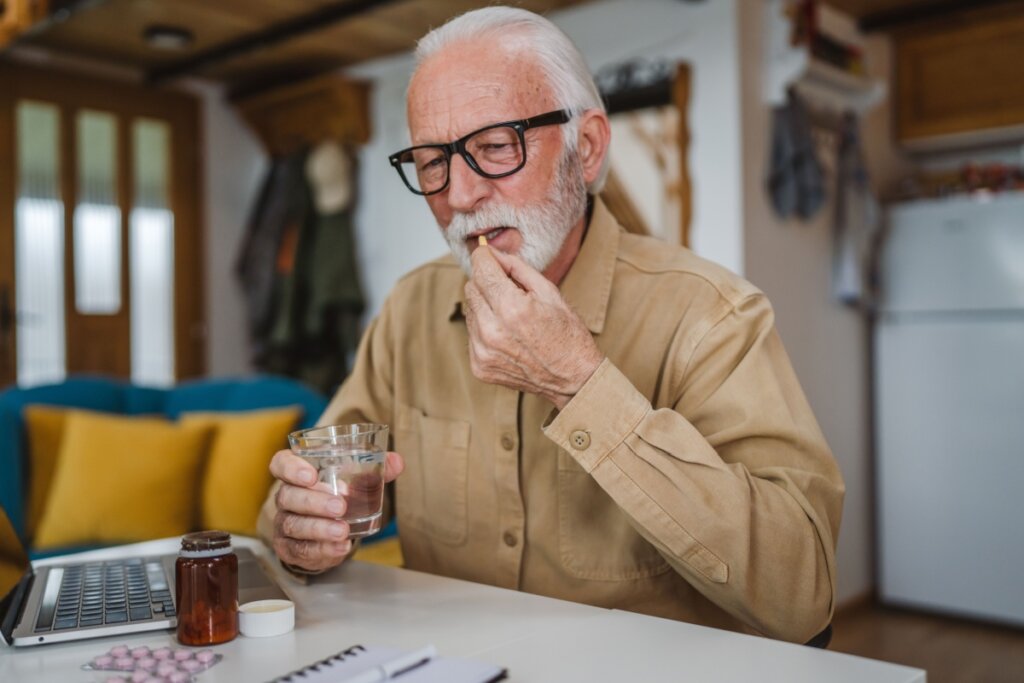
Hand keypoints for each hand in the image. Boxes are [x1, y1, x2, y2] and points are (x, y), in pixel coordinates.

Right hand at [268, 449, 404, 571]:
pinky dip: (321, 549)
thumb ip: (376, 468)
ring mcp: (284, 522)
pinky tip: (340, 547)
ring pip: (293, 524)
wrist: (327, 528)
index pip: (281, 463)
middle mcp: (285, 496)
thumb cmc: (339, 494)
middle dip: (314, 501)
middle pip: (288, 495)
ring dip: (319, 528)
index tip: (310, 475)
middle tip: (340, 506)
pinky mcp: (289, 547)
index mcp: (297, 472)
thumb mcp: (356, 478)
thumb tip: (397, 461)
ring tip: (343, 530)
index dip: (291, 468)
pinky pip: (300, 549)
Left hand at [464, 245, 603, 409]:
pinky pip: (471, 334)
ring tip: (511, 318)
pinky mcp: (479, 366)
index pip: (481, 269)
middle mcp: (491, 331)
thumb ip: (516, 267)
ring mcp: (483, 351)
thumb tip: (492, 252)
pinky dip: (485, 329)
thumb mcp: (549, 291)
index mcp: (511, 308)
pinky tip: (507, 336)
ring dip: (485, 307)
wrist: (573, 379)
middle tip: (510, 291)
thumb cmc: (567, 334)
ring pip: (469, 310)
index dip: (485, 257)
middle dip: (487, 283)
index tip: (488, 254)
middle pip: (471, 287)